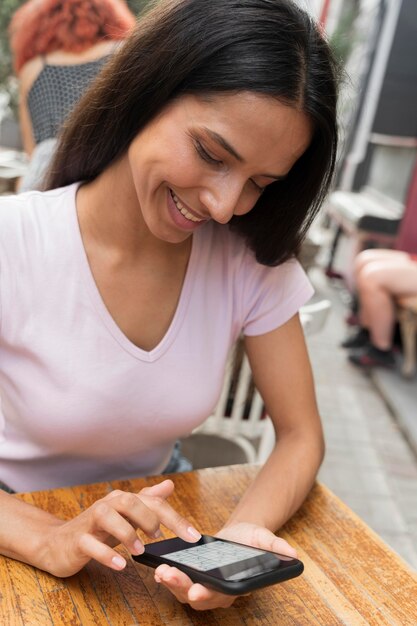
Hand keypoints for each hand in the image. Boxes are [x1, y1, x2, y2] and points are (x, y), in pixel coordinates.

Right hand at [40, 479, 200, 576]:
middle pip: (130, 502)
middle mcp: (106, 506)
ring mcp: (89, 522)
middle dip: (149, 518)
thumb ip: (147, 501)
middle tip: (160, 537)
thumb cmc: (97, 529)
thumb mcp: (125, 516)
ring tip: (140, 550)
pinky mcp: (77, 540)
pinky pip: (90, 544)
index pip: (152, 502)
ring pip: (108, 516)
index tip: (193, 536)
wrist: (58, 543)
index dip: (175, 518)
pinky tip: (120, 564)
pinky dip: (106, 554)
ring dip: (127, 533)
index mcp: (121, 500)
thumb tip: (169, 485)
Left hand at [154, 522, 296, 609]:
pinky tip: (159, 568)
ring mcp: (204, 585)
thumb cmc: (252, 540)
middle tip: (168, 576)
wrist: (239, 534)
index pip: (221, 595)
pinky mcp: (192, 577)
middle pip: (197, 597)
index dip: (208, 595)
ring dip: (171, 583)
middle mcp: (218, 592)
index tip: (196, 591)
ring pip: (184, 592)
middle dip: (181, 587)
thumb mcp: (264, 539)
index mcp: (235, 586)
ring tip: (161, 571)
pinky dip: (167, 578)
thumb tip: (293, 554)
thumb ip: (276, 547)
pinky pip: (178, 583)